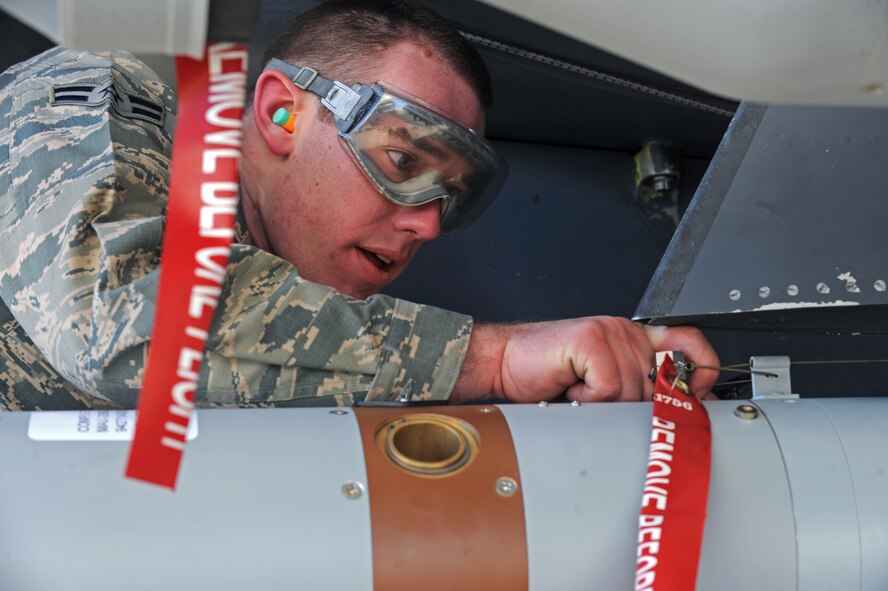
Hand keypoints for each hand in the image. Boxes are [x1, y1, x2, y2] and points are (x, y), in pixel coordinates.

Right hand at [450, 317, 718, 403]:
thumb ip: (639, 390)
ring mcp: (610, 332)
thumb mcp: (603, 388)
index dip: (702, 369)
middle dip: (633, 405)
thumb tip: (682, 412)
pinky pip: (609, 386)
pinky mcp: (592, 339)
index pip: (688, 342)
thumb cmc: (547, 377)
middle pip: (659, 382)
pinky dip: (588, 397)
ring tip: (580, 393)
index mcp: (633, 338)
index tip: (701, 394)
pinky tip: (572, 386)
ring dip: (604, 404)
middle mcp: (626, 331)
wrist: (506, 364)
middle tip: (601, 404)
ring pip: (634, 389)